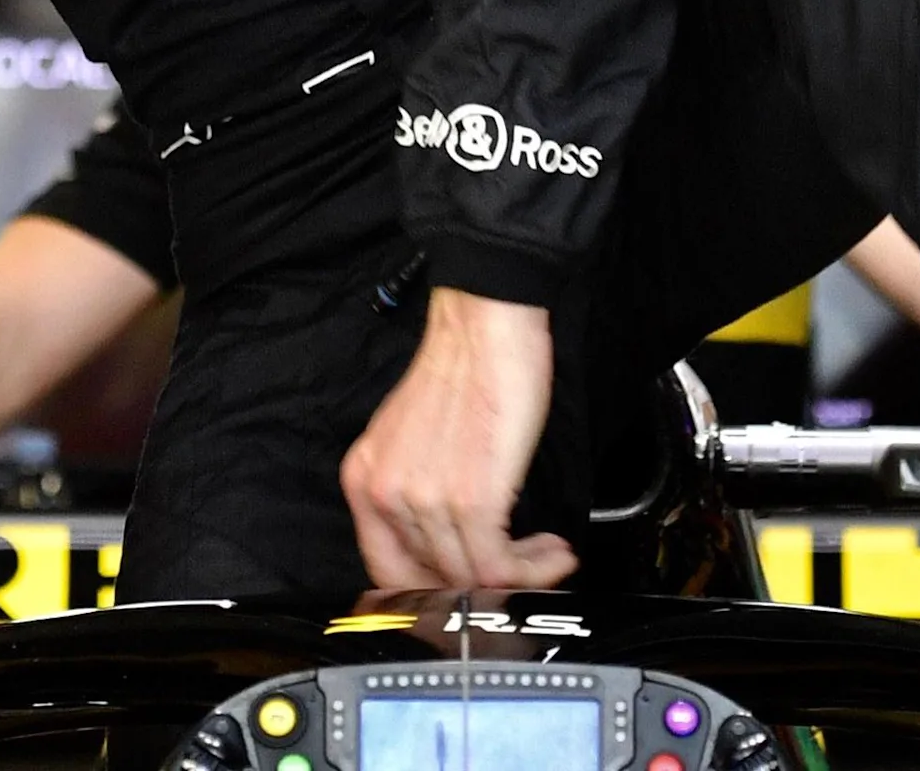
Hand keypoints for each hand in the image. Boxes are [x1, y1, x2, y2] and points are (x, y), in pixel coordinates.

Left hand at [340, 288, 573, 589]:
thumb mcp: (412, 442)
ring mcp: (424, 501)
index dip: (437, 593)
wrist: (485, 325)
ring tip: (549, 553)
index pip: (387, 572)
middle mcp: (385, 495)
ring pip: (472, 578)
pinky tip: (555, 550)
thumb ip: (416, 495)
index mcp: (363, 481)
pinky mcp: (472, 499)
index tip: (476, 588)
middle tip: (524, 570)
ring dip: (524, 575)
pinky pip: (500, 566)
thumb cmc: (461, 373)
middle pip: (435, 581)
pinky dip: (536, 569)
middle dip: (488, 585)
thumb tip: (449, 548)